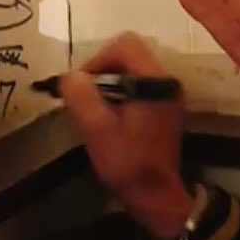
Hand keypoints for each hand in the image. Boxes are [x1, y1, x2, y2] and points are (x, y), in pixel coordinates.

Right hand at [62, 33, 192, 239]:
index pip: (125, 44)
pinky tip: (107, 115)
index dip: (96, 59)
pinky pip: (137, 84)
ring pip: (131, 68)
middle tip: (84, 96)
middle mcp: (167, 81)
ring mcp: (168, 94)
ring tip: (93, 108)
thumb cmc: (127, 164)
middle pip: (128, 53)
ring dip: (108, 82)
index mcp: (156, 82)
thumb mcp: (97, 130)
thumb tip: (71, 75)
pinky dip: (119, 92)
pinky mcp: (164, 106)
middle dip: (100, 70)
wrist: (156, 195)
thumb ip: (82, 96)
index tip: (81, 85)